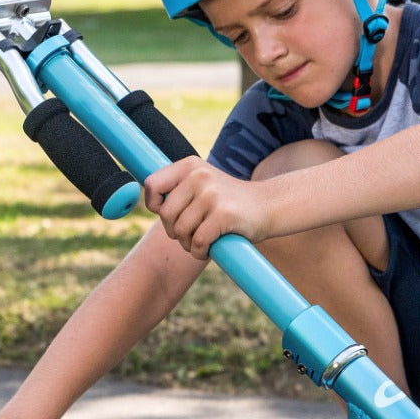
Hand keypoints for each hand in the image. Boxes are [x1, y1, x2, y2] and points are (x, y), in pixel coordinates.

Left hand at [143, 157, 267, 258]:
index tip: (168, 214)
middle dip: (174, 232)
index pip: (152, 184)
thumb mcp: (203, 184)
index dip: (154, 205)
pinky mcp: (224, 214)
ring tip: (202, 242)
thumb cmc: (230, 202)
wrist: (269, 206)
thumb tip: (150, 204)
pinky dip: (200, 252)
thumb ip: (179, 189)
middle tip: (190, 235)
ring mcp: (212, 194)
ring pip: (180, 230)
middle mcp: (199, 176)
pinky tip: (209, 250)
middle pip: (166, 214)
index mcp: (190, 166)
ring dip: (188, 244)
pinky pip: (198, 241)